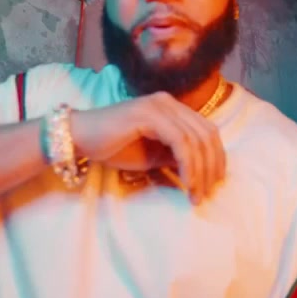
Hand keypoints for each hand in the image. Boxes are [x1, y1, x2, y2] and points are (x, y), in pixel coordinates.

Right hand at [69, 92, 225, 203]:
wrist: (80, 138)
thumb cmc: (113, 147)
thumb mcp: (153, 155)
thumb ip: (177, 157)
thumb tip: (203, 172)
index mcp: (173, 108)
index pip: (207, 131)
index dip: (217, 157)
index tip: (215, 183)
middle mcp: (169, 102)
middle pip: (207, 134)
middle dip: (212, 167)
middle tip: (207, 193)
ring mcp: (160, 105)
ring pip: (196, 140)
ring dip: (201, 171)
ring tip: (196, 195)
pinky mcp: (149, 115)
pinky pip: (180, 142)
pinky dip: (188, 165)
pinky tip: (187, 183)